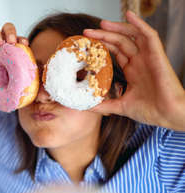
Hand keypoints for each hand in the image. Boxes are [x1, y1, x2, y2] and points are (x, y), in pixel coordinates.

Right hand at [0, 23, 28, 87]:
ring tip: (0, 43)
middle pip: (7, 28)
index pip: (18, 39)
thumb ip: (8, 82)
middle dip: (11, 33)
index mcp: (9, 48)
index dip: (22, 39)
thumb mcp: (1, 80)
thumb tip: (19, 93)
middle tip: (12, 41)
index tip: (25, 44)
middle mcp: (0, 42)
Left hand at [84, 10, 184, 130]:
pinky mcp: (157, 55)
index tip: (87, 44)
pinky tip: (129, 16)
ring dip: (117, 28)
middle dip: (104, 35)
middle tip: (87, 32)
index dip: (102, 46)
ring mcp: (148, 57)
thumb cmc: (150, 111)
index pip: (115, 53)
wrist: (168, 114)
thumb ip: (103, 105)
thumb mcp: (120, 106)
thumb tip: (86, 107)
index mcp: (133, 71)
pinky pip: (149, 35)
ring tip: (102, 23)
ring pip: (132, 36)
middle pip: (120, 42)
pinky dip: (139, 24)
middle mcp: (140, 62)